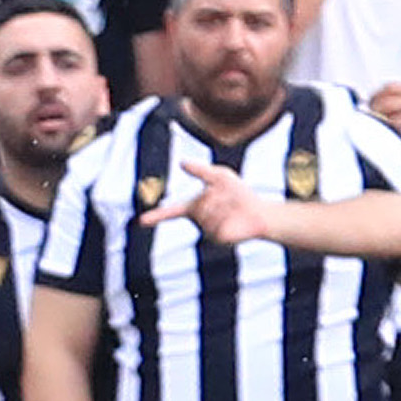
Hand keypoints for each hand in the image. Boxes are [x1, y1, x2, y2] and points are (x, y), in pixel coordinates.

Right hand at [146, 159, 276, 246]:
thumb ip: (201, 170)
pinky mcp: (218, 238)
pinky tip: (236, 215)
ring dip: (224, 203)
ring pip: (209, 212)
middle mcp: (198, 220)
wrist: (259, 212)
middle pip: (199, 204)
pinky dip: (228, 214)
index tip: (140, 221)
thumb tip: (181, 162)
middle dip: (216, 195)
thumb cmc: (240, 194)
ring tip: (234, 206)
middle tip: (230, 196)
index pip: (171, 212)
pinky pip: (217, 222)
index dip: (156, 217)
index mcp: (195, 207)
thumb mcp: (221, 176)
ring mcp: (207, 231)